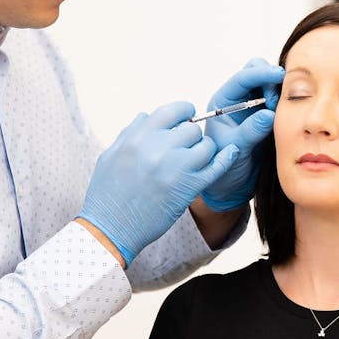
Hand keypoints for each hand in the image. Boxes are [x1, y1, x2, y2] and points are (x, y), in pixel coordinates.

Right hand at [78, 101, 236, 264]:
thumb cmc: (107, 193)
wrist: (110, 228)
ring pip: (206, 146)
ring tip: (194, 161)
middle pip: (192, 129)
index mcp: (139, 137)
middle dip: (191, 137)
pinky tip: (231, 152)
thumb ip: (131, 132)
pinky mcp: (189, 188)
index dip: (183, 112)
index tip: (186, 118)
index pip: (172, 111)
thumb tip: (147, 115)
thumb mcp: (111, 154)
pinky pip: (217, 167)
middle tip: (185, 148)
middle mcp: (159, 148)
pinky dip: (226, 158)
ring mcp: (176, 168)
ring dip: (203, 151)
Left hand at [200, 58, 285, 211]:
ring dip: (280, 92)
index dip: (261, 74)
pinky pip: (281, 100)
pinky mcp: (268, 115)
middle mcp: (239, 100)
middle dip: (271, 81)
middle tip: (276, 104)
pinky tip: (289, 116)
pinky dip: (287, 103)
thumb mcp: (235, 150)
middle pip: (257, 72)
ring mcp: (254, 106)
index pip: (242, 79)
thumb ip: (250, 132)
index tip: (279, 76)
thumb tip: (267, 114)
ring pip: (271, 84)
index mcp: (224, 102)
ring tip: (280, 114)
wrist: (232, 186)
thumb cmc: (224, 168)